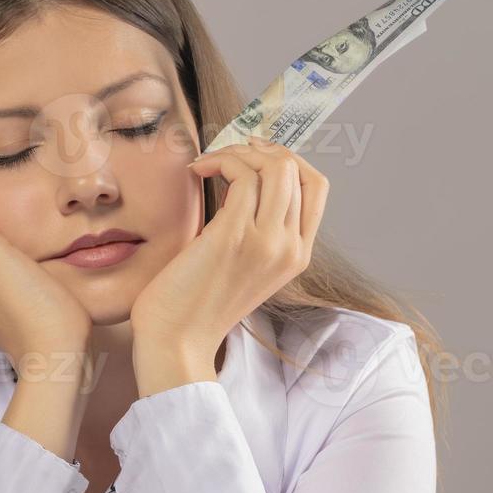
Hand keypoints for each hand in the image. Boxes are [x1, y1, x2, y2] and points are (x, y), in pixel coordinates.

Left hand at [129, 136, 327, 361]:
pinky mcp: (234, 236)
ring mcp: (266, 242)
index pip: (316, 187)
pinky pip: (241, 175)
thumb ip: (255, 230)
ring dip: (236, 152)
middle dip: (260, 149)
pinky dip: (220, 161)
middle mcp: (290, 248)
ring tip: (208, 163)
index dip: (287, 158)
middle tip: (226, 152)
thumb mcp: (242, 265)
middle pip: (296, 169)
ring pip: (273, 166)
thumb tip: (244, 181)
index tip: (254, 153)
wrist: (176, 342)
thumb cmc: (196, 304)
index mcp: (297, 256)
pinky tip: (198, 171)